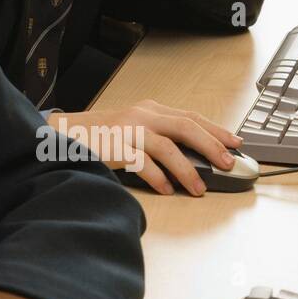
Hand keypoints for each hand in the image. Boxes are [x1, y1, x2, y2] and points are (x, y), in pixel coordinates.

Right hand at [48, 101, 241, 195]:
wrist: (62, 136)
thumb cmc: (100, 137)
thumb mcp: (133, 129)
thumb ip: (159, 137)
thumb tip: (193, 159)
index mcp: (150, 109)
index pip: (191, 117)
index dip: (215, 130)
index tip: (235, 142)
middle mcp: (142, 115)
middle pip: (186, 126)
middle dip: (211, 145)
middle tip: (227, 163)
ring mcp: (128, 129)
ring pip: (167, 146)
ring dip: (187, 170)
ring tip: (198, 188)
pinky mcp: (114, 146)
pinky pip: (142, 163)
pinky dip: (158, 178)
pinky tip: (166, 189)